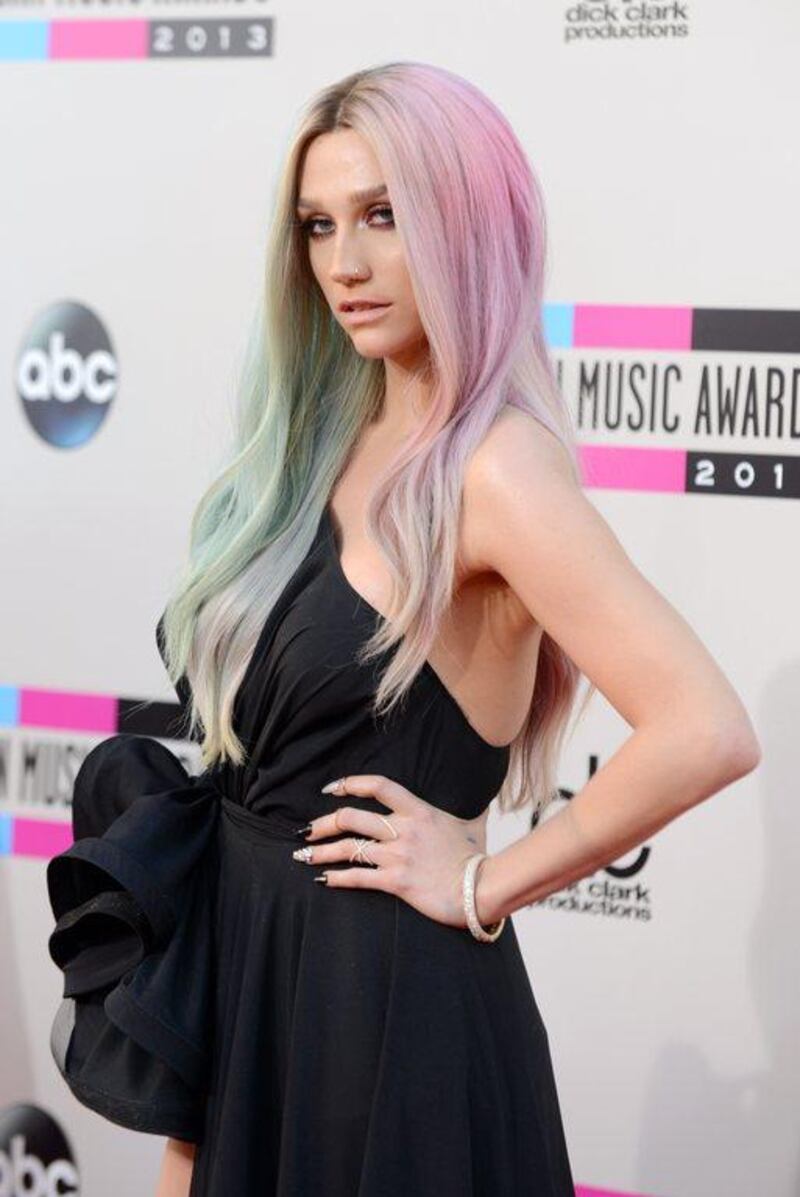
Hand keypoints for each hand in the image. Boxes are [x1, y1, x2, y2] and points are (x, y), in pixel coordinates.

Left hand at [292, 774, 491, 929]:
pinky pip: (358, 877)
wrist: (481, 888)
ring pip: (348, 848)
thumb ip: (458, 810)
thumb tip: (474, 798)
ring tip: (303, 856)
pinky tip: (324, 879)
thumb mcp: (468, 824)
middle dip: (323, 824)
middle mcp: (404, 830)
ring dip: (321, 852)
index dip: (350, 783)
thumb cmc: (475, 857)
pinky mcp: (396, 882)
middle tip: (308, 831)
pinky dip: (337, 878)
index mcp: (418, 811)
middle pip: (351, 818)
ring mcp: (398, 856)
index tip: (331, 788)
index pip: (378, 786)